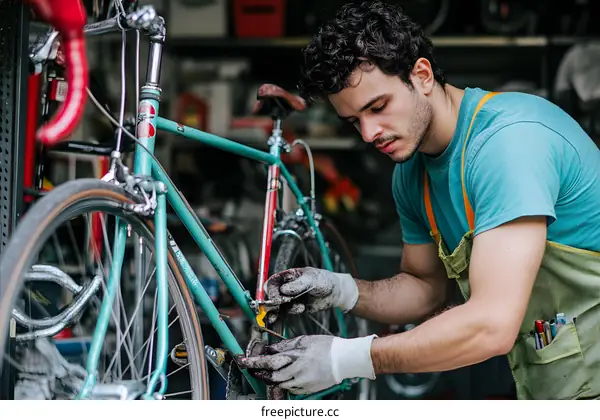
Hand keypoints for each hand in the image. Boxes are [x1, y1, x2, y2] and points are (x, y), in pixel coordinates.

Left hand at [237, 334, 376, 394]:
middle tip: (256, 369)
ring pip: (281, 384)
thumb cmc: (326, 346)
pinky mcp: (309, 389)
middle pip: (272, 377)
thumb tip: (272, 349)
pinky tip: (289, 377)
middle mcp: (298, 371)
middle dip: (262, 373)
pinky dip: (287, 384)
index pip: (269, 361)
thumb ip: (286, 346)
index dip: (254, 362)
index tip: (244, 361)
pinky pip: (292, 389)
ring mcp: (303, 382)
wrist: (344, 359)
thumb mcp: (304, 340)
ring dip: (274, 378)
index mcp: (296, 356)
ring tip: (272, 371)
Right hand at [264, 267, 358, 323]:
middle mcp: (286, 287)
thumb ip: (297, 284)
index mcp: (287, 276)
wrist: (336, 292)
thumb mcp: (312, 279)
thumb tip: (283, 290)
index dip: (270, 291)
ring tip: (289, 311)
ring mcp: (290, 298)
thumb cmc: (324, 280)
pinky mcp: (295, 307)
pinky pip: (287, 312)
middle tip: (277, 308)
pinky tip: (301, 308)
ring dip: (278, 311)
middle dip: (272, 303)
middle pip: (272, 296)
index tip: (275, 299)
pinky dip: (291, 312)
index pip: (272, 283)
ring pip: (277, 306)